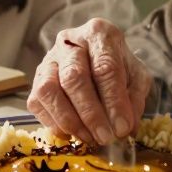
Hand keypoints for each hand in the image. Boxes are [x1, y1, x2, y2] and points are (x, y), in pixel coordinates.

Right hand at [26, 18, 151, 144]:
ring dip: (70, 120)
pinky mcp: (35, 79)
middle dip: (91, 113)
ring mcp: (48, 60)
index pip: (105, 67)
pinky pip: (37, 103)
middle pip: (74, 77)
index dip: (114, 101)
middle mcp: (69, 42)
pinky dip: (54, 124)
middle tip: (105, 137)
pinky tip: (73, 134)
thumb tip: (127, 127)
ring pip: (49, 90)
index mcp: (99, 34)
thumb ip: (134, 99)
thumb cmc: (118, 65)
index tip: (122, 128)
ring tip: (89, 138)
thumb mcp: (136, 76)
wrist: (96, 56)